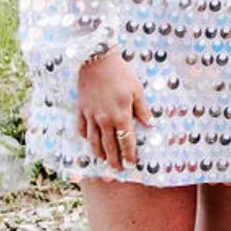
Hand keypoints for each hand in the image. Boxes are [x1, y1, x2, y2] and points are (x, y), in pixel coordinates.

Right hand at [76, 49, 152, 173]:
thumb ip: (142, 109)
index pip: (126, 141)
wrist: (96, 61)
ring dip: (99, 153)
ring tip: (103, 160)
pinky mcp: (81, 109)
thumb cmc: (120, 74)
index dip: (129, 154)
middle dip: (114, 160)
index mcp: (120, 116)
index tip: (132, 163)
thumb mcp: (137, 90)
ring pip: (93, 141)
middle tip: (118, 170)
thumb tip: (150, 124)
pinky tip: (88, 141)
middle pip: (109, 146)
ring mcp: (90, 116)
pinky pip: (81, 128)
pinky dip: (85, 137)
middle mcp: (104, 120)